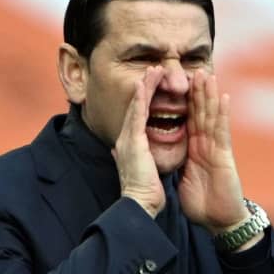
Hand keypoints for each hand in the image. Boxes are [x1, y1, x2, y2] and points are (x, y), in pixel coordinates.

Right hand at [112, 66, 165, 217]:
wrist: (139, 204)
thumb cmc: (143, 192)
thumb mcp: (139, 170)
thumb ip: (134, 159)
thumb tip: (119, 153)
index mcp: (129, 146)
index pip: (138, 117)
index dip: (144, 100)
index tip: (150, 85)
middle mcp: (125, 139)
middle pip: (136, 106)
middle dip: (144, 87)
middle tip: (153, 70)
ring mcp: (127, 139)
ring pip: (137, 106)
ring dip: (145, 86)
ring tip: (154, 70)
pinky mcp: (133, 141)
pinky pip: (137, 114)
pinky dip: (141, 98)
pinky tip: (145, 83)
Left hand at [179, 70, 248, 233]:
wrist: (217, 221)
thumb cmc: (200, 203)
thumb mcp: (180, 179)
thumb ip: (173, 164)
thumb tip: (154, 157)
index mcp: (193, 149)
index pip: (186, 121)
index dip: (181, 103)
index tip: (172, 85)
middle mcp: (205, 145)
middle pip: (199, 113)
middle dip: (196, 92)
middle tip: (191, 69)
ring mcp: (216, 149)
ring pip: (211, 116)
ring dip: (209, 95)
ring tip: (207, 75)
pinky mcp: (224, 156)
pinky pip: (222, 132)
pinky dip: (223, 114)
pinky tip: (223, 97)